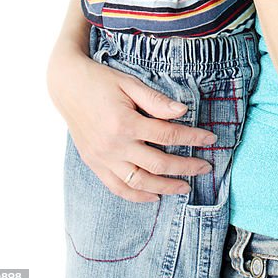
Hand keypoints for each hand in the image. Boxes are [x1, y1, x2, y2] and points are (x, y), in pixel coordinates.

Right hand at [48, 43, 216, 202]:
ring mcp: (103, 158)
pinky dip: (137, 196)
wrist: (66, 86)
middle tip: (206, 166)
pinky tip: (154, 197)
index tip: (211, 139)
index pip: (168, 134)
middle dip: (186, 166)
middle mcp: (114, 145)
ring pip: (140, 182)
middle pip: (158, 163)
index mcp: (125, 122)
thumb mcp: (129, 83)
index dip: (193, 137)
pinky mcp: (94, 164)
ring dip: (165, 187)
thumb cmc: (100, 80)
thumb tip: (183, 112)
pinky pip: (118, 188)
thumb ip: (156, 100)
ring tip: (185, 187)